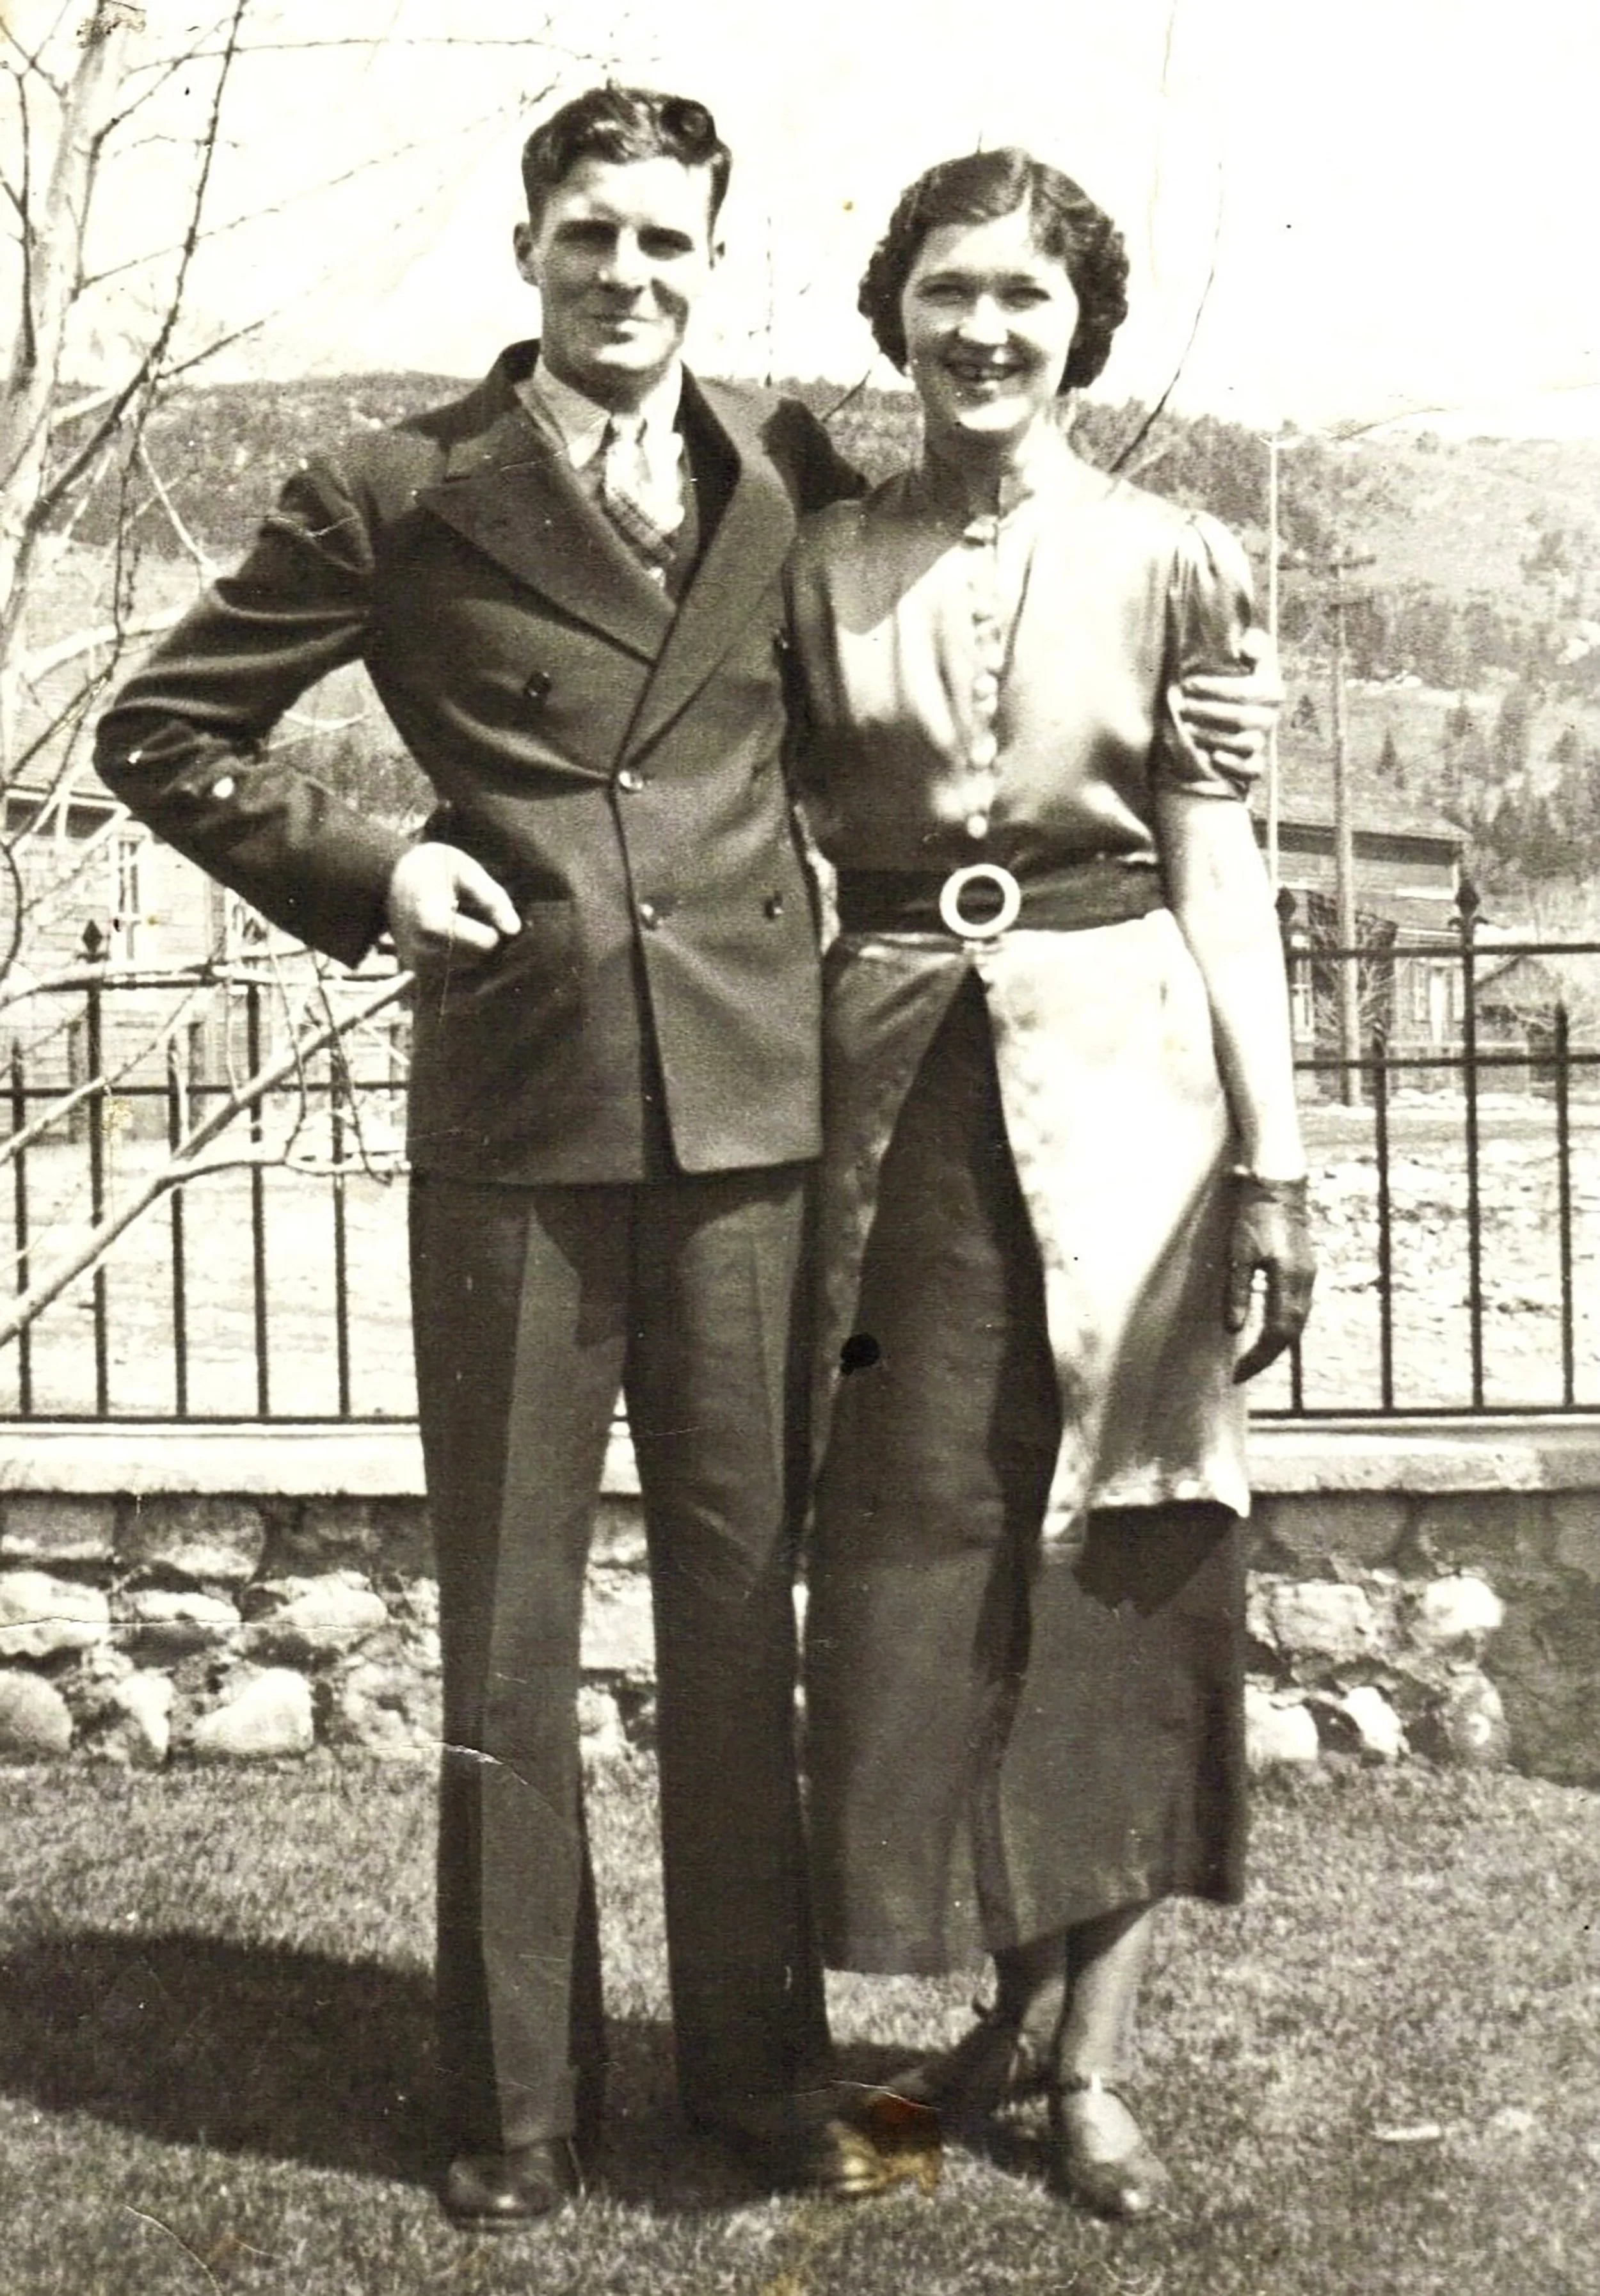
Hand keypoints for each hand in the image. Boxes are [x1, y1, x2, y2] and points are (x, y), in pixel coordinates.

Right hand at [386, 843, 519, 974]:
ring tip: (463, 930)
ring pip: (470, 975)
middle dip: (487, 945)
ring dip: (476, 958)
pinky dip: (463, 970)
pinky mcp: (416, 977)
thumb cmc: (434, 869)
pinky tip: (458, 947)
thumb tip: (514, 930)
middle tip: (474, 919)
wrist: (391, 879)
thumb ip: (492, 898)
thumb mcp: (466, 870)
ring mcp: (416, 969)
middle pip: (480, 961)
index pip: (487, 943)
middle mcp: (421, 952)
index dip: (495, 928)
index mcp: (431, 922)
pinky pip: (454, 985)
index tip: (486, 912)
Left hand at [1178, 627, 1283, 774]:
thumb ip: (1254, 645)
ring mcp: (1262, 743)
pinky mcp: (1254, 766)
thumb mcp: (1243, 660)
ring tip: (1187, 729)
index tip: (1189, 684)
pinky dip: (1234, 765)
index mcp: (1271, 690)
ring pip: (1245, 743)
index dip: (1217, 687)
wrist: (1224, 717)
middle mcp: (1269, 718)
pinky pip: (1252, 771)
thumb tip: (1248, 646)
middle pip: (1243, 718)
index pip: (1248, 691)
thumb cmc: (1231, 682)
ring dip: (1213, 736)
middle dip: (1208, 712)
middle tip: (1182, 707)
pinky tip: (1213, 757)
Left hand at [1225, 1172, 1315, 1382]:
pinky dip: (1285, 1326)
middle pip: (1291, 1332)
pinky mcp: (1306, 1270)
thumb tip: (1235, 1330)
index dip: (1260, 1356)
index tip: (1240, 1372)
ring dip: (1278, 1343)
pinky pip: (1299, 1308)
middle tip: (1245, 1372)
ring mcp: (1309, 1276)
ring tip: (1255, 1358)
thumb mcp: (1238, 1255)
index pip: (1278, 1332)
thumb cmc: (1253, 1217)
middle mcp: (1305, 1281)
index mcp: (1289, 1279)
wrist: (1278, 1188)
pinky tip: (1270, 1331)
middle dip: (1269, 1355)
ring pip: (1298, 1321)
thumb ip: (1238, 1293)